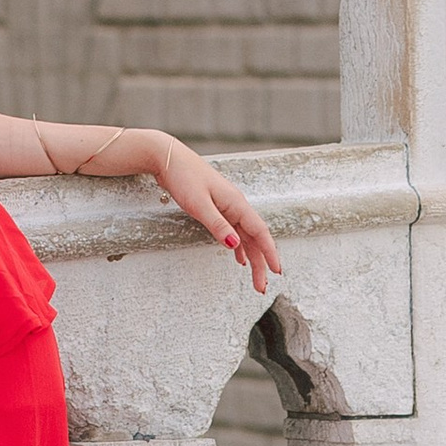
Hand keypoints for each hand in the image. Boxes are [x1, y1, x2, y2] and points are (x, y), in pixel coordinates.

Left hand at [145, 136, 282, 293]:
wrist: (167, 158)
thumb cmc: (183, 177)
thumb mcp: (199, 204)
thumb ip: (217, 225)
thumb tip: (235, 245)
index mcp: (236, 203)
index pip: (260, 232)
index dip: (270, 253)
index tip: (277, 271)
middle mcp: (236, 205)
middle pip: (254, 238)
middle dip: (261, 263)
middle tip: (261, 287)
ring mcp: (227, 206)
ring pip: (245, 236)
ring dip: (252, 257)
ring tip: (255, 278)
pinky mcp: (217, 207)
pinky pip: (235, 230)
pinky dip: (239, 246)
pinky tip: (239, 258)